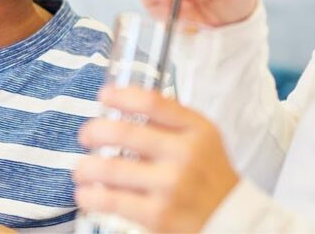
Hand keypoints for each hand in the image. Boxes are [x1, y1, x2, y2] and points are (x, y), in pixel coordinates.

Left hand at [74, 86, 238, 232]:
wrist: (233, 220)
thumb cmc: (209, 177)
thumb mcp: (202, 140)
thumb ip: (171, 122)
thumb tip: (123, 105)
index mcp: (196, 130)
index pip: (153, 103)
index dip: (121, 96)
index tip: (103, 95)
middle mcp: (185, 155)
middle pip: (125, 132)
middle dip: (94, 131)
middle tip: (85, 135)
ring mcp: (171, 186)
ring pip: (111, 168)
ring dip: (86, 167)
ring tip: (81, 170)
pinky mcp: (158, 216)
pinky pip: (112, 201)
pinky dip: (90, 196)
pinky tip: (85, 194)